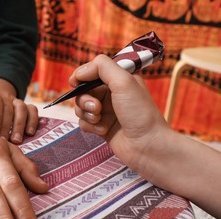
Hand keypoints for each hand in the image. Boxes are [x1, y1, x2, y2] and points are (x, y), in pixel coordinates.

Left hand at [0, 78, 38, 143]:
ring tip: (16, 140)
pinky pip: (33, 110)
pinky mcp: (25, 107)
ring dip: (21, 125)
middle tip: (4, 141)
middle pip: (10, 108)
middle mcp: (5, 96)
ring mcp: (16, 101)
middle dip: (7, 125)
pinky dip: (33, 120)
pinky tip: (30, 133)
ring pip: (23, 108)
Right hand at [70, 54, 169, 171]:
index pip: (92, 71)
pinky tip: (103, 131)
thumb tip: (79, 72)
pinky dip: (90, 126)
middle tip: (96, 108)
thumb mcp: (124, 81)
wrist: (147, 146)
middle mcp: (112, 93)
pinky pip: (84, 122)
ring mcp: (106, 111)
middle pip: (83, 90)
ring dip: (86, 113)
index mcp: (119, 79)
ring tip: (99, 120)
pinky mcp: (101, 127)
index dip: (81, 76)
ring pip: (81, 107)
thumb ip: (101, 68)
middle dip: (84, 99)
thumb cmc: (139, 113)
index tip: (75, 83)